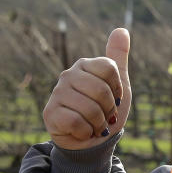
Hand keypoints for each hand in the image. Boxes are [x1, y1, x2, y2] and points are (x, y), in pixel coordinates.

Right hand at [42, 28, 132, 149]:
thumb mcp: (118, 85)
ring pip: (91, 109)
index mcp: (84, 65)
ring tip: (93, 124)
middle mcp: (68, 75)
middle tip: (104, 115)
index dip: (117, 88)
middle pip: (102, 90)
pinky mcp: (50, 113)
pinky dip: (85, 132)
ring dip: (99, 123)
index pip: (109, 68)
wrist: (90, 143)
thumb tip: (121, 29)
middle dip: (109, 109)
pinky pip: (77, 122)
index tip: (115, 98)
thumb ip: (118, 58)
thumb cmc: (104, 112)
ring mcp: (57, 93)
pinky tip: (81, 131)